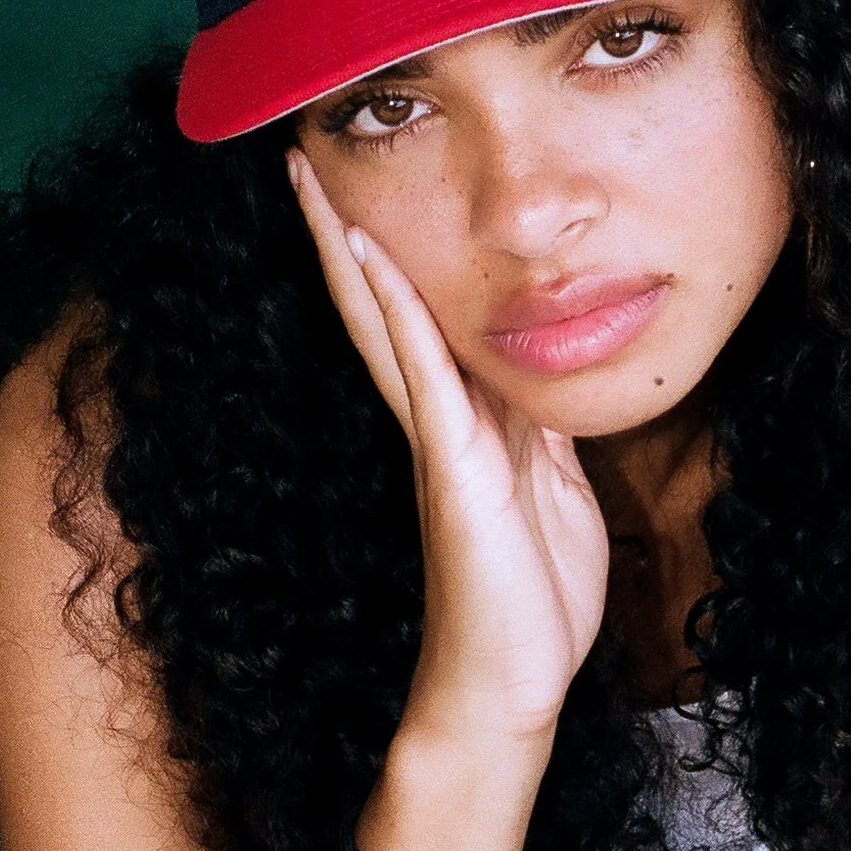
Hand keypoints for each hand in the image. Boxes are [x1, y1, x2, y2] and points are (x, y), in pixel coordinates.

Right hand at [287, 149, 610, 750]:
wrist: (510, 688)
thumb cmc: (531, 601)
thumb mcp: (553, 492)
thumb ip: (539, 435)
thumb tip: (539, 388)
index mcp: (461, 426)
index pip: (410, 323)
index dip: (380, 258)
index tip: (348, 193)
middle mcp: (436, 425)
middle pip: (376, 310)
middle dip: (338, 236)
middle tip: (298, 162)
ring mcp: (438, 445)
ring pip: (384, 330)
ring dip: (349, 256)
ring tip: (312, 188)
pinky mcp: (453, 471)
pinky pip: (423, 378)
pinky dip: (398, 316)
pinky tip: (371, 262)